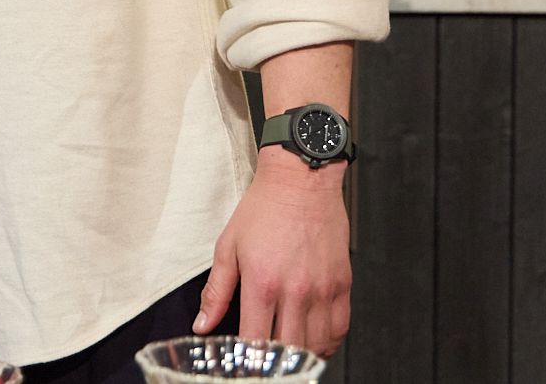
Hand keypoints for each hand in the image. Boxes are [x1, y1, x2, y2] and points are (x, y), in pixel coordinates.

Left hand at [194, 149, 352, 355]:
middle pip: (288, 348)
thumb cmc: (263, 211)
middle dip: (274, 361)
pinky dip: (327, 343)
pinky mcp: (342, 285)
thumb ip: (216, 291)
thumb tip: (202, 324)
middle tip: (264, 359)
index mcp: (262, 283)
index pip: (256, 341)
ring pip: (317, 345)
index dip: (249, 360)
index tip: (243, 363)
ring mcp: (322, 290)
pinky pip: (340, 329)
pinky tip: (313, 342)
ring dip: (300, 355)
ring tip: (287, 353)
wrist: (301, 182)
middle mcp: (295, 291)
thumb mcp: (228, 247)